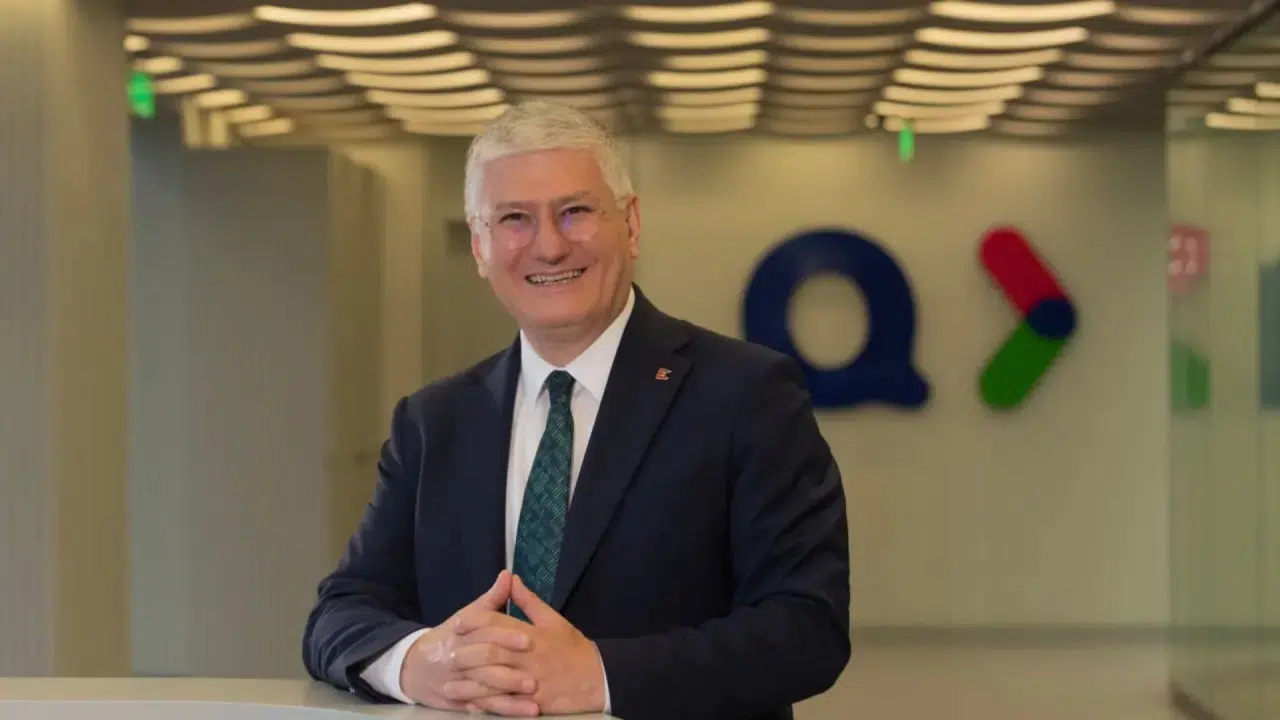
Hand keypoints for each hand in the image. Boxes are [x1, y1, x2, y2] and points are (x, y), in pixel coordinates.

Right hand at [399, 571, 540, 715]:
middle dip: (508, 672)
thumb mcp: (467, 616)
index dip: (506, 636)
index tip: (529, 639)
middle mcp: (457, 659)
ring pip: (483, 691)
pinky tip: (520, 712)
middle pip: (483, 665)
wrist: (413, 667)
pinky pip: (480, 708)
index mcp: (461, 634)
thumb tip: (508, 575)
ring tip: (533, 701)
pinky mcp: (458, 702)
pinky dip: (500, 711)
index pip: (484, 633)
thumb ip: (491, 599)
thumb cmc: (449, 637)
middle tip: (534, 678)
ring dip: (508, 698)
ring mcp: (457, 683)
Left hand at [454, 574, 605, 715]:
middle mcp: (529, 656)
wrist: (598, 678)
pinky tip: (472, 707)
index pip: (497, 623)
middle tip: (448, 656)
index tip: (457, 625)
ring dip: (470, 685)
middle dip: (467, 654)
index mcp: (532, 634)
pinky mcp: (533, 703)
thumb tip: (510, 579)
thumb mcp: (553, 619)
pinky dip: (488, 706)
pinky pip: (506, 705)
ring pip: (495, 682)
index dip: (475, 622)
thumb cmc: (573, 648)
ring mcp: (531, 681)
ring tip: (450, 687)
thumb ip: (528, 601)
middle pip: (491, 652)